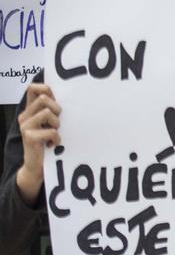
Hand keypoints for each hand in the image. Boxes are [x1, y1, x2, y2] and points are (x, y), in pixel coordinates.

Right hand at [16, 83, 60, 204]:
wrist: (37, 166)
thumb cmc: (48, 142)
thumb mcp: (51, 123)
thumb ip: (53, 109)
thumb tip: (69, 93)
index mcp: (31, 110)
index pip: (32, 88)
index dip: (45, 88)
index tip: (55, 98)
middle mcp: (25, 116)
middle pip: (44, 98)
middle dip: (56, 109)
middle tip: (56, 123)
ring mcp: (25, 126)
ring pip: (48, 112)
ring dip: (57, 124)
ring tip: (54, 133)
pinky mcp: (29, 137)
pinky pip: (51, 131)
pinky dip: (56, 138)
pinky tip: (52, 144)